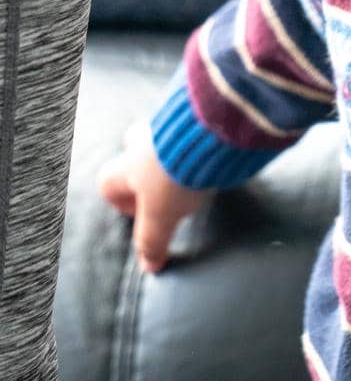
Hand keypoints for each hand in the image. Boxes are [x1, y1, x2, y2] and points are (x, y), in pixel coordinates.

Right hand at [97, 117, 213, 274]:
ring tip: (196, 175)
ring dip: (175, 156)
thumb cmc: (173, 174)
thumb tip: (150, 266)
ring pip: (162, 140)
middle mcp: (140, 141)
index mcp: (125, 166)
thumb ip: (153, 241)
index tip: (149, 216)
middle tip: (171, 190)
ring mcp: (165, 122)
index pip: (108, 185)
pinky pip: (189, 129)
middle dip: (148, 171)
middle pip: (133, 153)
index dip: (123, 205)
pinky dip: (197, 144)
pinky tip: (213, 157)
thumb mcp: (162, 216)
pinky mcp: (192, 113)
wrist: (207, 132)